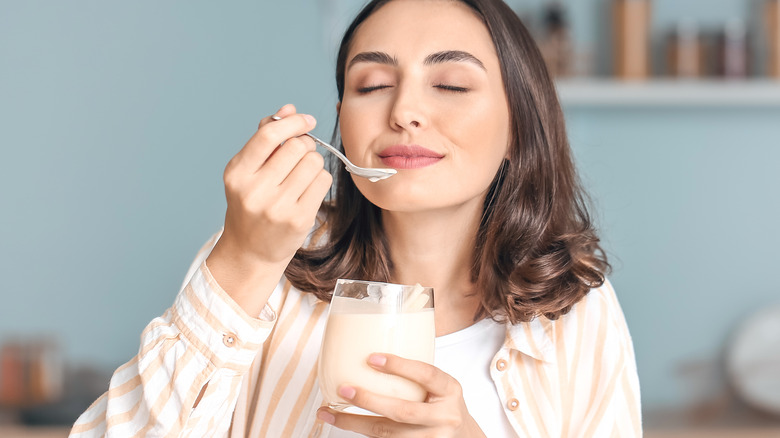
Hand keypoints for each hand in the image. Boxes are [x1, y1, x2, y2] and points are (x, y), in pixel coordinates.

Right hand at [206, 104, 332, 313]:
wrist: (250, 250)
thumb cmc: (250, 203)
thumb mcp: (247, 170)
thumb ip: (265, 137)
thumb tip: (288, 110)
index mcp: (237, 173)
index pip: (268, 135)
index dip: (293, 122)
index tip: (307, 120)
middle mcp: (255, 191)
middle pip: (297, 147)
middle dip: (304, 145)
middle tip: (300, 156)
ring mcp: (277, 207)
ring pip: (314, 162)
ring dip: (313, 163)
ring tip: (301, 176)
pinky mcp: (299, 219)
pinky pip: (323, 180)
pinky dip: (320, 179)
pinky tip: (308, 189)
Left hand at [317, 354, 486, 437]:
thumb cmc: (444, 406)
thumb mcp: (441, 387)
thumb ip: (417, 374)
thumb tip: (373, 350)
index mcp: (451, 391)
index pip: (426, 375)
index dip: (400, 366)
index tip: (372, 358)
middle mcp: (445, 417)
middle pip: (402, 411)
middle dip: (369, 400)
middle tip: (344, 389)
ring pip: (387, 434)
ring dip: (354, 422)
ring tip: (328, 412)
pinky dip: (362, 433)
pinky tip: (344, 424)